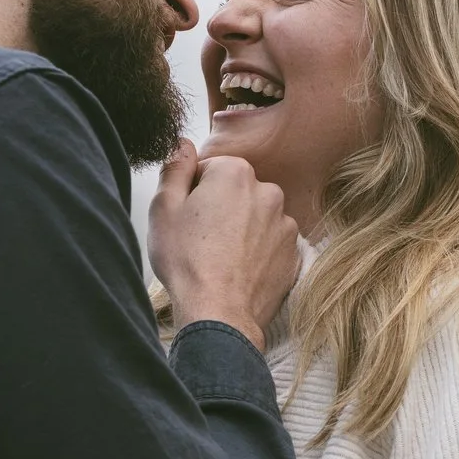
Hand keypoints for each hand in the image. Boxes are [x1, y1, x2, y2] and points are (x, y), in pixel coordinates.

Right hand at [147, 140, 299, 351]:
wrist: (218, 313)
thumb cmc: (187, 262)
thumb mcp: (164, 208)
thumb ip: (175, 168)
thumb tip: (182, 144)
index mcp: (234, 173)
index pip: (210, 170)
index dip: (193, 193)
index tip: (186, 218)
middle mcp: (267, 191)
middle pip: (237, 192)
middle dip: (220, 208)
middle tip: (200, 240)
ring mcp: (285, 224)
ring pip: (256, 218)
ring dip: (241, 230)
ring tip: (221, 259)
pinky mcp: (294, 253)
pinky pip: (271, 244)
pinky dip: (258, 252)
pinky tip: (239, 270)